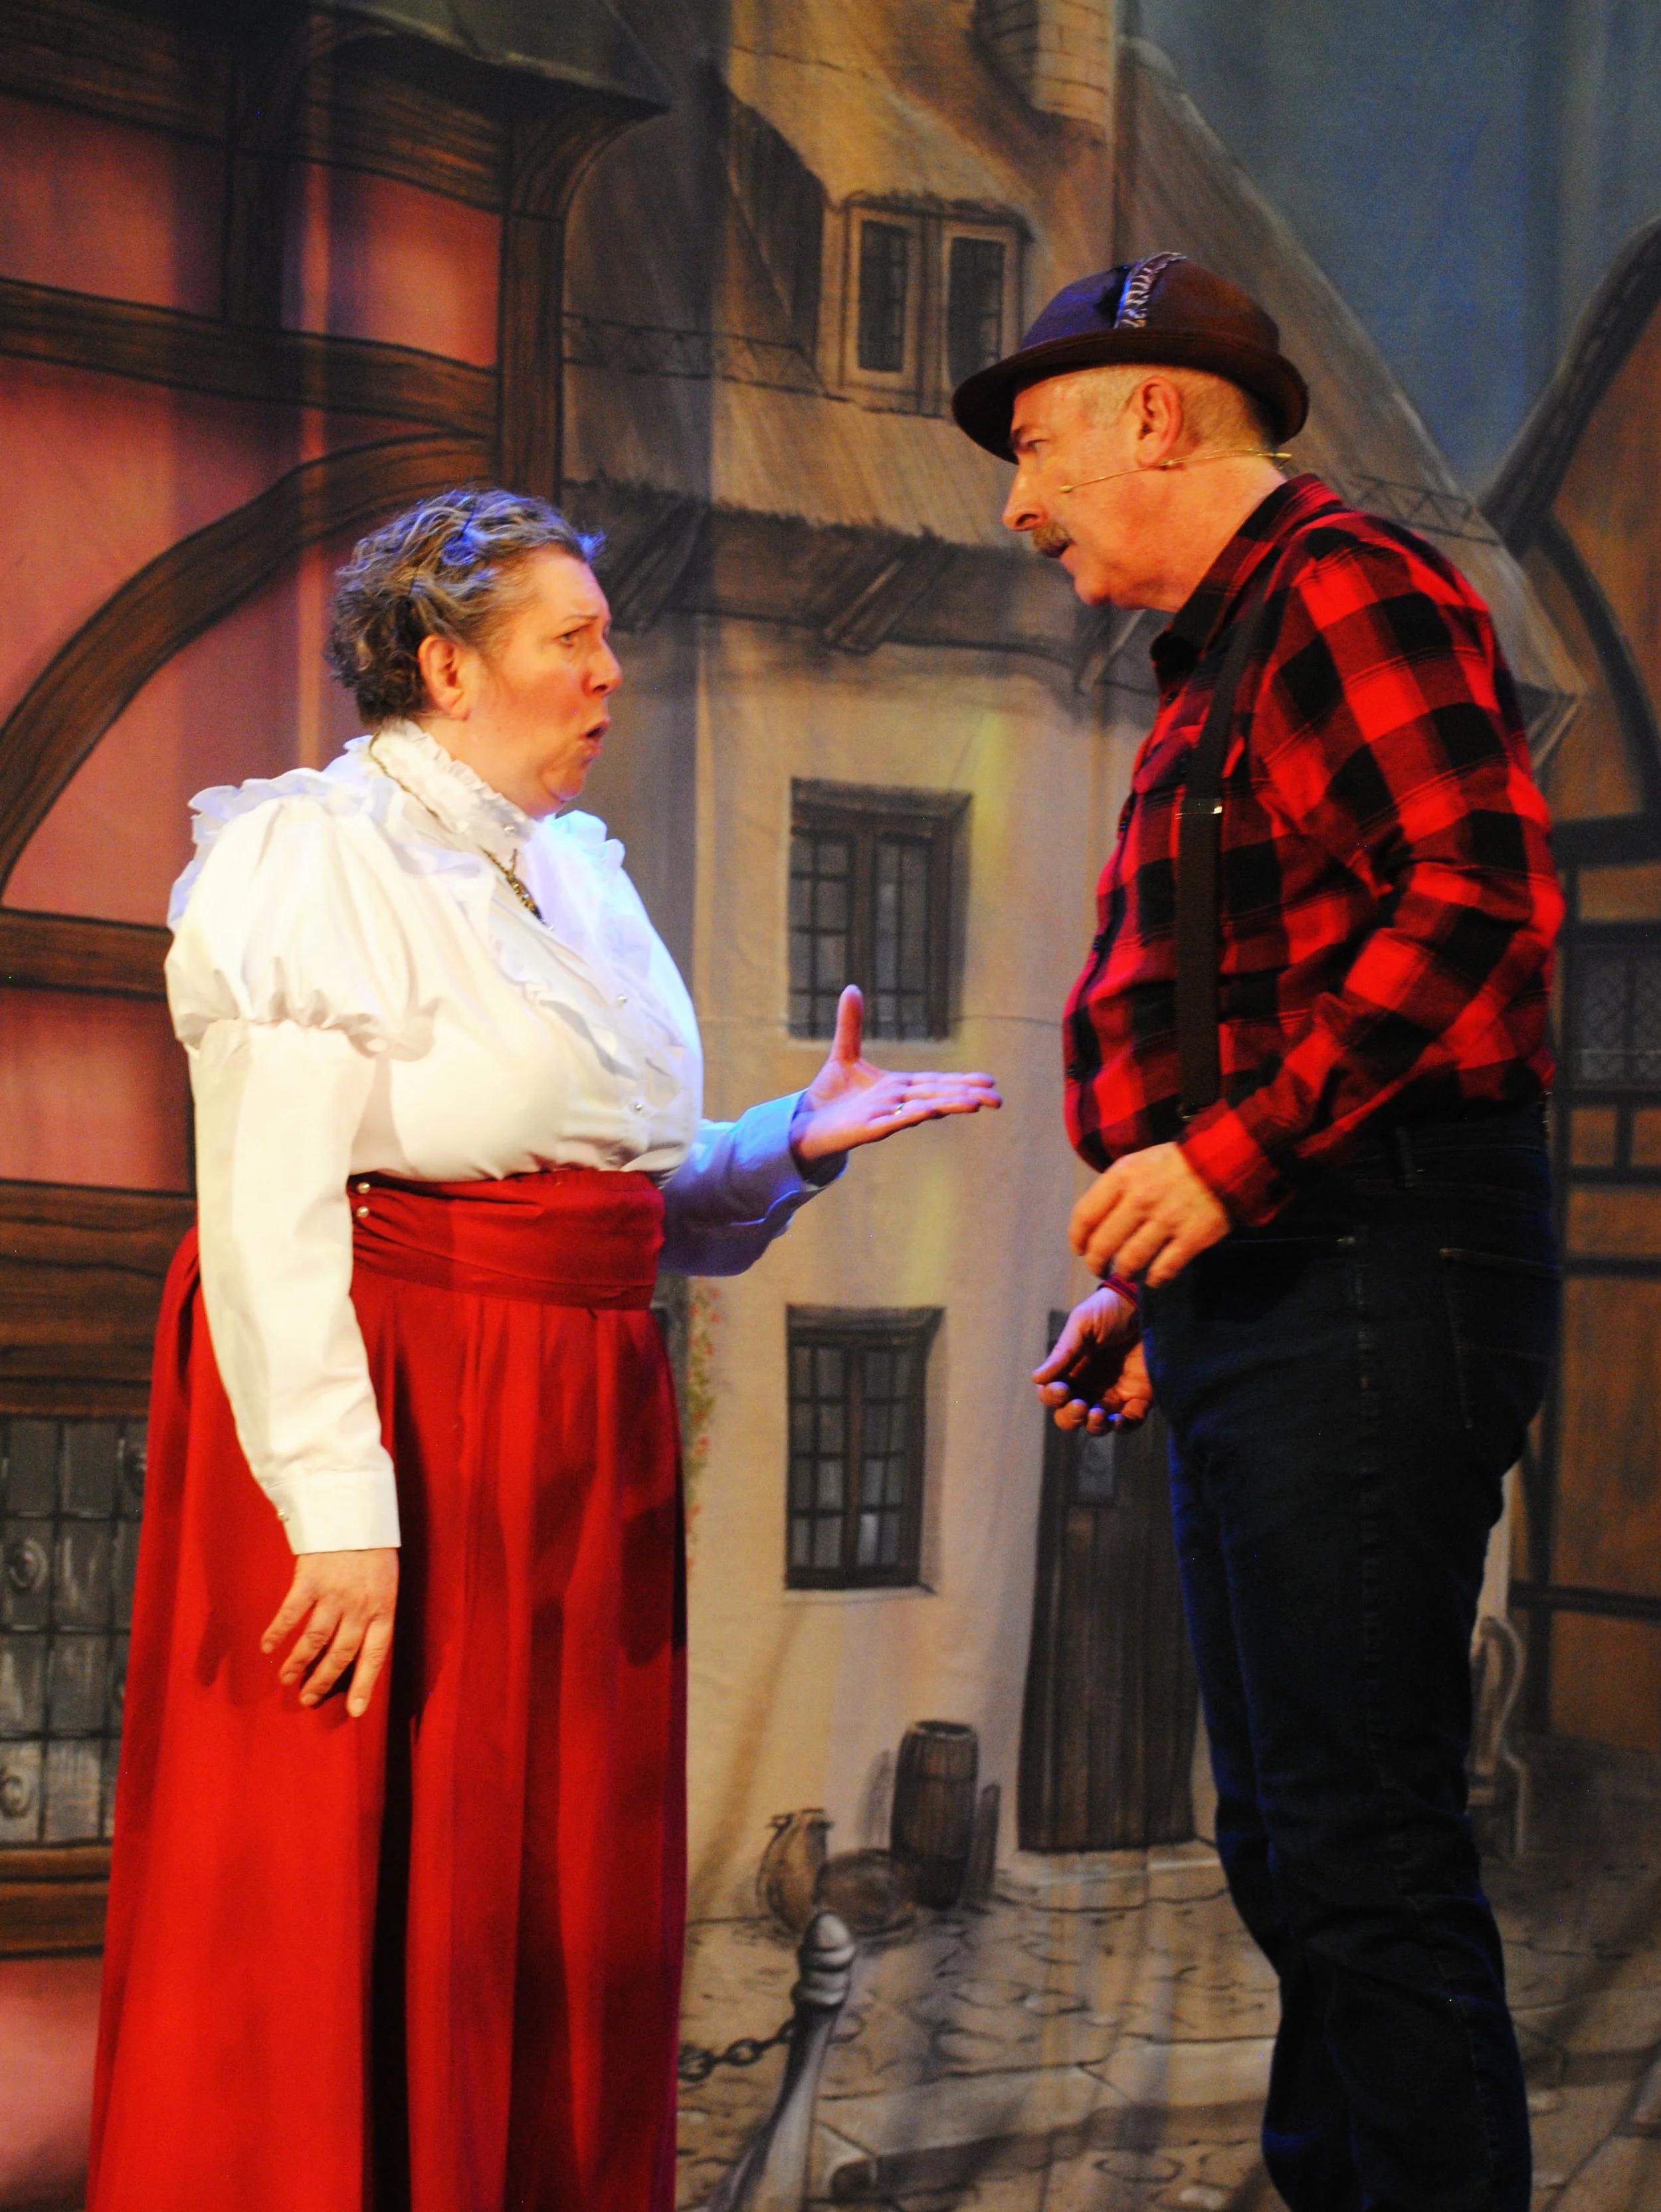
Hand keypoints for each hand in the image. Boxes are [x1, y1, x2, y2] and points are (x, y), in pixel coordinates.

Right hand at [262, 1547, 398, 1718]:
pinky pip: (290, 1614)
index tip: (353, 1711)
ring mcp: (334, 1594)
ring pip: (313, 1640)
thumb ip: (374, 1612)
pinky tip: (267, 1647)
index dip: (363, 1684)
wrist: (356, 1511)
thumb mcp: (385, 1582)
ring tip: (284, 1680)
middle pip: (340, 1654)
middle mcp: (360, 1606)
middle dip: (321, 1681)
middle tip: (306, 1699)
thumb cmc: (373, 1549)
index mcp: (383, 1608)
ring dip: (296, 1663)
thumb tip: (358, 1647)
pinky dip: (277, 1633)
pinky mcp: (310, 1580)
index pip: (375, 1655)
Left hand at [790, 987, 1000, 1163]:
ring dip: (947, 1106)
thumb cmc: (830, 1094)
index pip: (935, 1083)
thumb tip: (851, 987)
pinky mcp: (866, 1130)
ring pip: (921, 1110)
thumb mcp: (844, 1053)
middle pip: (937, 1096)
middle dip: (966, 1096)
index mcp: (897, 1088)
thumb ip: (851, 1023)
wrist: (804, 1122)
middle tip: (997, 1099)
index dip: (961, 1081)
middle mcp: (896, 1103)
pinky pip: (891, 1122)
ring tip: (974, 1105)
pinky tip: (929, 1111)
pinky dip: (910, 1116)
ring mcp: (883, 1117)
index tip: (989, 1081)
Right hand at [1033, 1286, 1152, 1430]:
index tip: (1061, 1388)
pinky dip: (1123, 1427)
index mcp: (1071, 1369)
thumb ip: (1062, 1353)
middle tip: (1079, 1406)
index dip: (1052, 1397)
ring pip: (1097, 1425)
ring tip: (1097, 1415)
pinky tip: (1118, 1420)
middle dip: (1070, 1417)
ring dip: (1094, 1426)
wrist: (1145, 1303)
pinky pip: (1130, 1421)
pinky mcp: (1139, 1396)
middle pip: (1071, 1416)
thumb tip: (1036, 1379)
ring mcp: (1114, 1393)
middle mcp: (1089, 1386)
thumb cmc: (1108, 1309)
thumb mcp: (1082, 1325)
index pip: (1052, 1394)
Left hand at [1070, 1140, 1230, 1285]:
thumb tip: (1096, 1222)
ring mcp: (1166, 1221)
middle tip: (1099, 1268)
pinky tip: (1153, 1278)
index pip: (1085, 1215)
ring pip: (1130, 1261)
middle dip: (1096, 1262)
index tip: (1080, 1249)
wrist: (1224, 1160)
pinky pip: (1163, 1269)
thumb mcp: (1138, 1163)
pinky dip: (1154, 1279)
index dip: (1077, 1239)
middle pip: (1103, 1244)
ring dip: (1123, 1272)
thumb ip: (1116, 1189)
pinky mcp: (1191, 1239)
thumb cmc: (1175, 1163)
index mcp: (1122, 1176)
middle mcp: (1140, 1199)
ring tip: (1126, 1273)